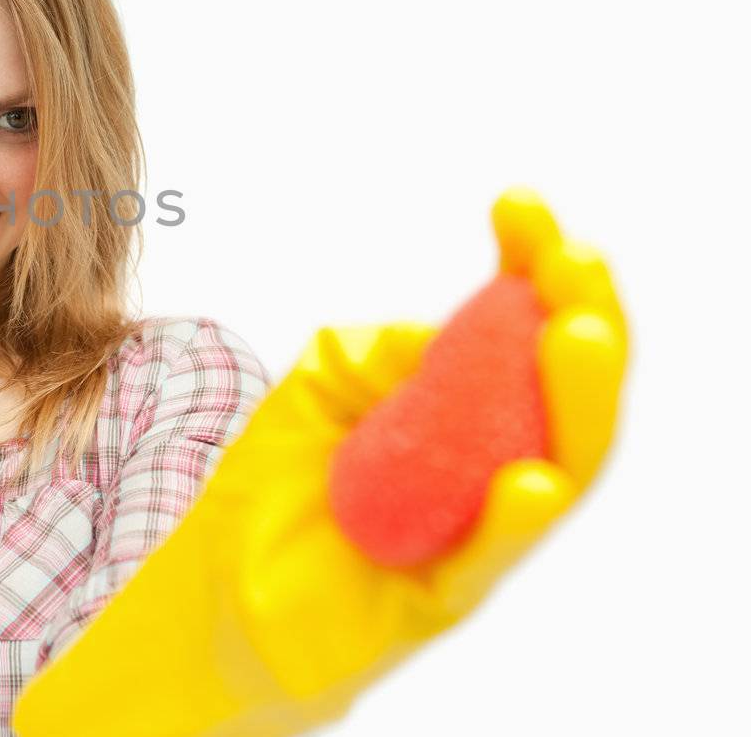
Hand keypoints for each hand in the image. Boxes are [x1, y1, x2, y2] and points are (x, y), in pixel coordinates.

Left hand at [11, 188, 627, 736]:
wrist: (219, 592)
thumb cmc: (272, 486)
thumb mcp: (315, 391)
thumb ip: (375, 353)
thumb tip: (441, 332)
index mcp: (457, 402)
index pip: (513, 327)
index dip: (530, 265)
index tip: (517, 206)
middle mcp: (484, 459)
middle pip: (556, 389)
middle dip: (579, 316)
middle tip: (576, 260)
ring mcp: (471, 527)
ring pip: (552, 467)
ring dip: (575, 401)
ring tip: (581, 332)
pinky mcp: (441, 595)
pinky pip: (487, 558)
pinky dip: (510, 521)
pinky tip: (530, 478)